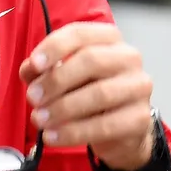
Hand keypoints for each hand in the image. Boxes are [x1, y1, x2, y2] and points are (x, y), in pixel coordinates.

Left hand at [18, 22, 154, 170]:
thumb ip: (43, 69)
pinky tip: (54, 137)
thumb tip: (29, 69)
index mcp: (108, 39)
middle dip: (56, 80)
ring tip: (39, 119)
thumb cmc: (87, 93)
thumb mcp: (63, 76)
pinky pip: (105, 125)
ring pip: (99, 94)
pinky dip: (74, 132)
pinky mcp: (140, 118)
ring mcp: (139, 87)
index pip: (80, 34)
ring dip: (63, 108)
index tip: (34, 64)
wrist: (119, 131)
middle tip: (33, 98)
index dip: (55, 47)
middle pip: (91, 61)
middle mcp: (128, 57)